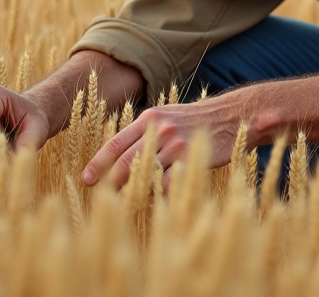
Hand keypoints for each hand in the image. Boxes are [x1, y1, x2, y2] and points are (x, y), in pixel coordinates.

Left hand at [81, 100, 242, 189]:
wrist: (232, 115)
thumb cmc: (196, 119)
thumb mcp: (168, 116)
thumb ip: (145, 133)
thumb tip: (120, 154)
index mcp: (149, 118)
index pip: (116, 143)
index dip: (99, 162)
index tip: (86, 178)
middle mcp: (159, 130)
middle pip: (126, 161)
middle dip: (110, 181)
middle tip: (100, 196)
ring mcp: (175, 143)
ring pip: (145, 173)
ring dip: (132, 191)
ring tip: (123, 204)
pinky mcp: (190, 157)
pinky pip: (168, 182)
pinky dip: (159, 193)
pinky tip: (155, 201)